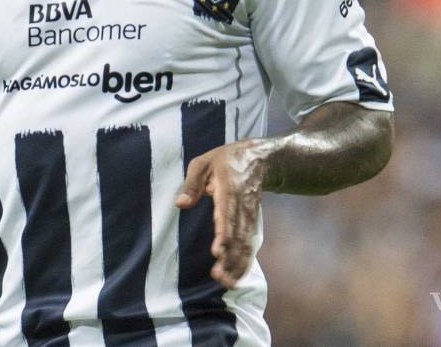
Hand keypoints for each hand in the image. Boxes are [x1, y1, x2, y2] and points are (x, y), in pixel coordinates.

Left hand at [174, 139, 265, 288]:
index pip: (227, 214)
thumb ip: (191, 183)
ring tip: (226, 282)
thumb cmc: (225, 160)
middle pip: (238, 234)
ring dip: (238, 264)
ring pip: (246, 243)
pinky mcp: (252, 222)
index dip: (224, 233)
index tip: (218, 251)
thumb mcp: (203, 162)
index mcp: (229, 189)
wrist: (260, 157)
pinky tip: (237, 277)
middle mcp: (242, 205)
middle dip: (230, 257)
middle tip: (219, 277)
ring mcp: (250, 215)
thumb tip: (181, 204)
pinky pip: (250, 244)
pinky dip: (245, 262)